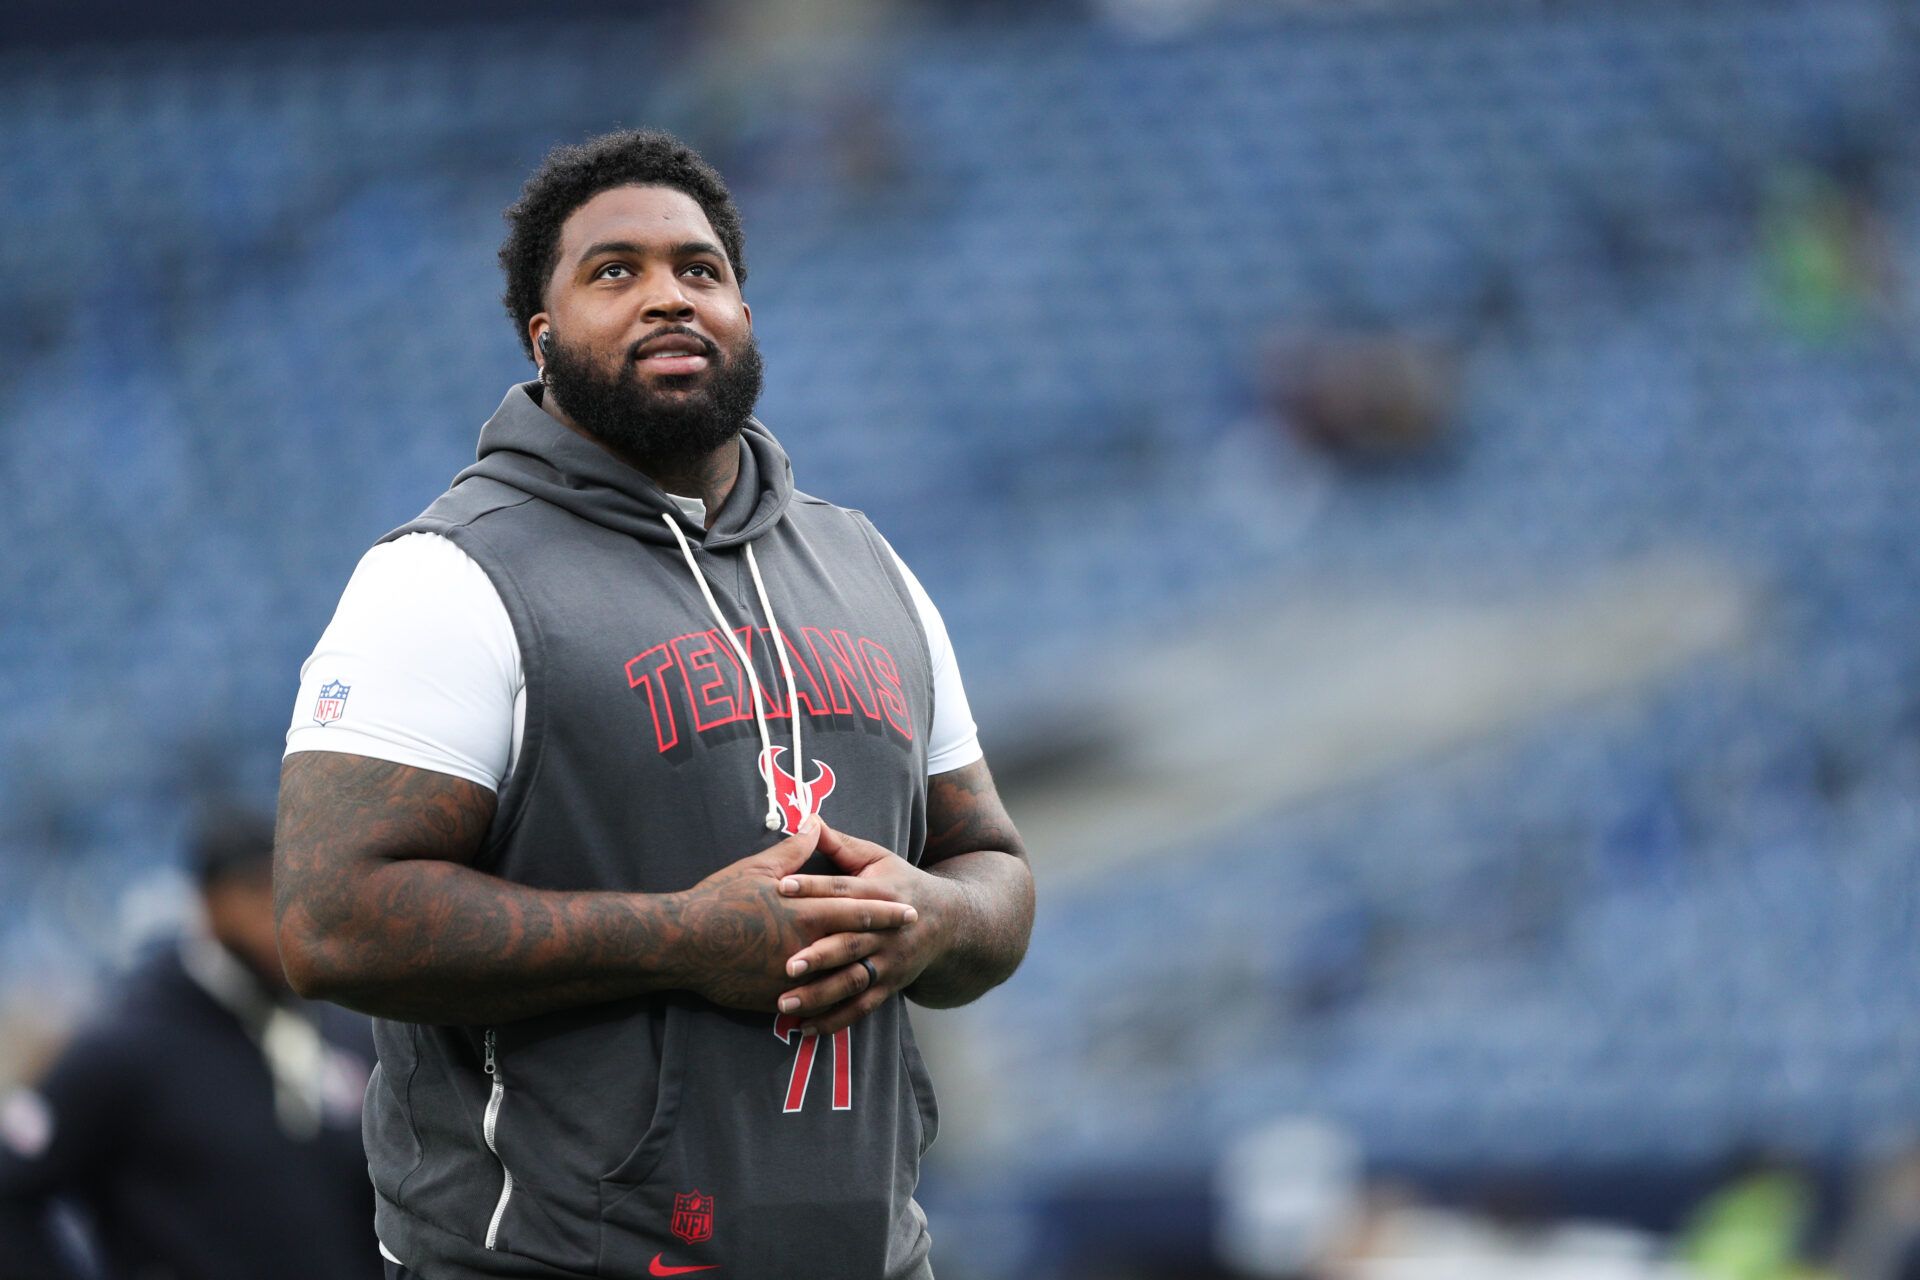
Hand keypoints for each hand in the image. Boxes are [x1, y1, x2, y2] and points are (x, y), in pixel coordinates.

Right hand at [672, 819, 917, 1011]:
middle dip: (886, 942)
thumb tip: (814, 825)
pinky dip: (832, 1005)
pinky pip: (813, 1005)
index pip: (856, 909)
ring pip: (841, 980)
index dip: (885, 910)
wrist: (682, 944)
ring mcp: (793, 977)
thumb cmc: (718, 901)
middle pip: (858, 945)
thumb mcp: (757, 868)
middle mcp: (805, 946)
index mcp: (804, 911)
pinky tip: (846, 1003)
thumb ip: (794, 851)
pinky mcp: (776, 999)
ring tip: (886, 973)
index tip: (910, 910)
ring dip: (866, 975)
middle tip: (912, 941)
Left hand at [771, 823, 953, 1034]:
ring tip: (785, 1002)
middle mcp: (887, 930)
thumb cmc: (903, 884)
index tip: (780, 887)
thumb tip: (809, 820)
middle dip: (820, 954)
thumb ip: (842, 845)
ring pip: (854, 981)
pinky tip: (806, 1029)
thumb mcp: (879, 858)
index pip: (843, 890)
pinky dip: (835, 1021)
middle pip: (851, 942)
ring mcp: (890, 962)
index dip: (813, 887)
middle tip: (786, 964)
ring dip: (820, 995)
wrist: (950, 922)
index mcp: (882, 893)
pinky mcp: (890, 986)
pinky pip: (861, 1007)